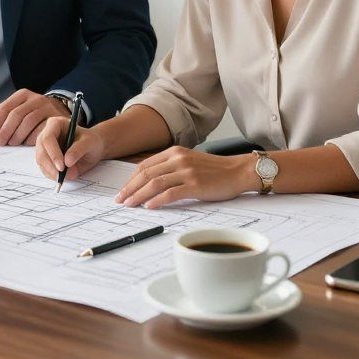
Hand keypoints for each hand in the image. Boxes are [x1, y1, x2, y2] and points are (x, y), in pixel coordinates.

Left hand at [0, 89, 68, 145]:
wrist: (59, 110)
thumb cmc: (33, 112)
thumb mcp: (17, 108)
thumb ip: (0, 115)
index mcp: (22, 95)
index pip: (4, 107)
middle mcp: (35, 98)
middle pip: (16, 114)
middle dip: (4, 131)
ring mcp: (47, 107)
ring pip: (28, 121)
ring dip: (17, 135)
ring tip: (10, 144)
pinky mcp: (56, 117)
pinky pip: (41, 128)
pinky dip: (31, 137)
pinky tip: (25, 144)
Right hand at [35, 117, 105, 182]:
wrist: (91, 147)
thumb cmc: (90, 141)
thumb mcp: (89, 143)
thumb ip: (79, 150)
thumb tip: (67, 162)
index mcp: (56, 124)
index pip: (48, 138)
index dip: (53, 153)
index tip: (62, 167)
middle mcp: (46, 134)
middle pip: (41, 151)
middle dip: (51, 166)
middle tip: (62, 177)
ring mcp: (44, 147)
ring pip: (41, 162)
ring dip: (51, 172)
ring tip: (67, 175)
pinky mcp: (45, 158)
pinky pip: (44, 169)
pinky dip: (52, 175)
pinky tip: (63, 176)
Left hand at [114, 147, 253, 208]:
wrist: (237, 171)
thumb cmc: (214, 170)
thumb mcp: (188, 161)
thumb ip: (170, 167)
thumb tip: (149, 182)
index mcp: (174, 152)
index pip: (145, 165)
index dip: (131, 179)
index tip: (123, 191)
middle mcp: (178, 159)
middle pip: (146, 174)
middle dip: (130, 188)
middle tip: (120, 200)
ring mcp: (186, 171)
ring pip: (155, 183)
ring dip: (139, 195)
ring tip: (130, 205)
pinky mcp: (195, 185)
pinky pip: (171, 193)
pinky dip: (157, 200)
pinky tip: (149, 207)